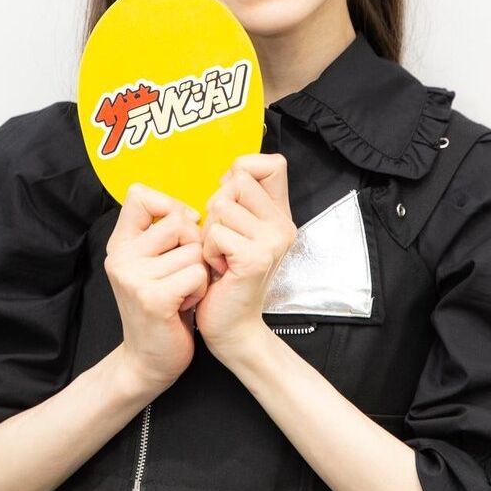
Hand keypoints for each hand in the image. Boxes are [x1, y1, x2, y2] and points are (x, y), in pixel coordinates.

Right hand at [104, 184, 208, 390]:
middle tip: (182, 273)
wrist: (148, 360)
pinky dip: (200, 289)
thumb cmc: (163, 306)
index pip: (140, 195)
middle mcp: (121, 257)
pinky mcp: (153, 298)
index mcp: (120, 244)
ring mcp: (134, 277)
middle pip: (178, 221)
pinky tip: (186, 304)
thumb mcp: (153, 263)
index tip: (181, 230)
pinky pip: (197, 273)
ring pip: (194, 250)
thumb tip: (191, 211)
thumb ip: (163, 234)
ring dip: (199, 272)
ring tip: (183, 292)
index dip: (170, 206)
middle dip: (194, 245)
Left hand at [195, 153, 296, 360]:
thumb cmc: (226, 277)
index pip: (272, 163)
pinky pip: (216, 234)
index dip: (244, 170)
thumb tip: (231, 171)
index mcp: (280, 214)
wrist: (233, 327)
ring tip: (220, 256)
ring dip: (209, 233)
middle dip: (217, 208)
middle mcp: (282, 224)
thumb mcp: (236, 231)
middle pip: (237, 181)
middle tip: (223, 241)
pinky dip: (208, 252)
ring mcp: (272, 241)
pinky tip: (219, 270)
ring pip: (222, 206)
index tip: (231, 200)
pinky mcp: (256, 258)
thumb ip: (238, 200)